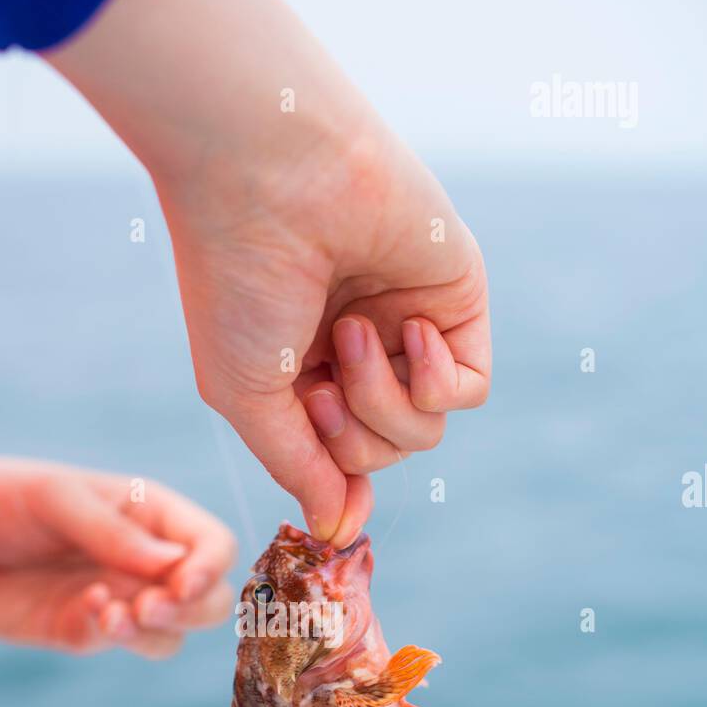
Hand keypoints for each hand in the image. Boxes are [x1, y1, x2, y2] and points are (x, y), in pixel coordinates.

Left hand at [0, 460, 235, 655]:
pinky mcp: (87, 631)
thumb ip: (115, 533)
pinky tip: (87, 609)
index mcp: (151, 513)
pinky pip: (125, 644)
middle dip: (194, 609)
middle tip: (151, 606)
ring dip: (158, 631)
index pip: (212, 544)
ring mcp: (120, 599)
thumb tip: (177, 566)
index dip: (210, 566)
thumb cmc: (0, 499)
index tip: (182, 582)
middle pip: (210, 599)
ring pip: (175, 633)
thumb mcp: (57, 499)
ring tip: (115, 616)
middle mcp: (145, 560)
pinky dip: (115, 633)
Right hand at [44, 0, 490, 546]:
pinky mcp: (454, 302)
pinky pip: (468, 390)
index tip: (324, 483)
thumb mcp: (251, 398)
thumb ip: (301, 468)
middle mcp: (353, 355)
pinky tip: (407, 332)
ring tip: (351, 334)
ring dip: (384, 404)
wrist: (271, 174)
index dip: (334, 478)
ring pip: (423, 433)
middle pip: (381, 455)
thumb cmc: (238, 283)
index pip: (335, 460)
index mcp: (299, 375)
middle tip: (321, 386)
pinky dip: (436, 380)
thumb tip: (340, 532)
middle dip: (353, 439)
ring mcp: (405, 330)